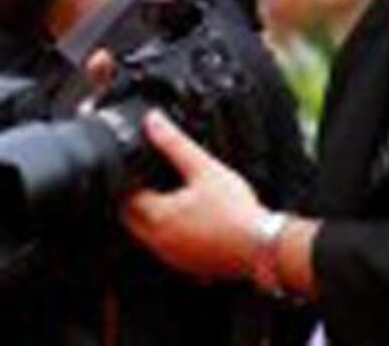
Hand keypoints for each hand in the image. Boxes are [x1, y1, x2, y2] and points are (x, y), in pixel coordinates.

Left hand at [122, 110, 265, 280]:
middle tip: (147, 181)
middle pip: (129, 217)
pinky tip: (188, 222)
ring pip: (146, 235)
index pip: (123, 196)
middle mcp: (158, 240)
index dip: (127, 180)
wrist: (265, 246)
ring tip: (168, 198)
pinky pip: (166, 248)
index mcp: (155, 216)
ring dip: (150, 218)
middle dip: (134, 199)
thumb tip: (152, 121)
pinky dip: (169, 233)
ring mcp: (172, 257)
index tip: (136, 168)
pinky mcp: (188, 266)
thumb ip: (174, 143)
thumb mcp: (204, 169)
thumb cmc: (236, 211)